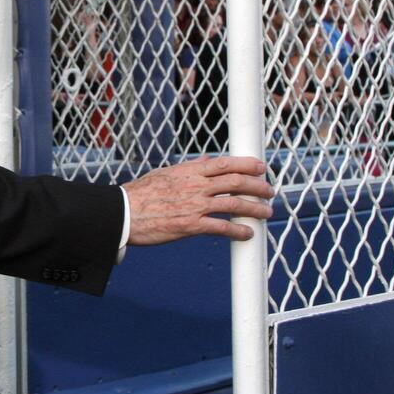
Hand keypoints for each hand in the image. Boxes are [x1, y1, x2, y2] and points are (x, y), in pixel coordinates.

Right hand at [122, 155, 273, 245]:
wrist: (124, 213)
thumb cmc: (141, 194)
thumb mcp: (166, 173)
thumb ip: (189, 168)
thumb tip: (206, 160)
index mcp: (189, 171)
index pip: (225, 163)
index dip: (247, 164)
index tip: (261, 167)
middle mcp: (195, 186)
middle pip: (235, 181)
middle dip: (257, 186)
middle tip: (269, 191)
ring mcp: (194, 205)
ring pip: (233, 203)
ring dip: (254, 208)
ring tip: (266, 213)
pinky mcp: (190, 225)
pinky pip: (220, 227)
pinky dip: (237, 231)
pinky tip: (247, 234)